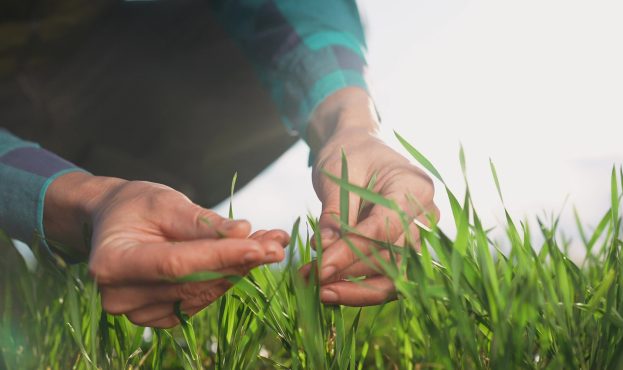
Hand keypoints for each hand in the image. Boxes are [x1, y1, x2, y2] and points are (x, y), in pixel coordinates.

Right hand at [44, 173, 287, 326]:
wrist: (116, 222)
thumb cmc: (137, 205)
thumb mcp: (165, 202)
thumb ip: (201, 222)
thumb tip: (242, 232)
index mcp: (112, 263)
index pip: (177, 265)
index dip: (221, 256)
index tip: (259, 245)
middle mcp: (120, 296)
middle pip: (193, 283)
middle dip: (240, 261)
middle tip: (277, 242)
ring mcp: (138, 313)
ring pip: (202, 294)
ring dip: (241, 269)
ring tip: (270, 244)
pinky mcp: (158, 317)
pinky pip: (200, 300)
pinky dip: (227, 279)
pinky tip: (248, 258)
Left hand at [302, 88, 438, 305]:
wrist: (359, 148)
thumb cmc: (350, 155)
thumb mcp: (337, 176)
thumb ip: (334, 215)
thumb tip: (325, 252)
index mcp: (413, 188)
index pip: (384, 229)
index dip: (352, 252)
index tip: (320, 267)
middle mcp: (424, 215)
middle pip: (392, 257)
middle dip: (349, 273)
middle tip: (310, 279)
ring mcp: (418, 234)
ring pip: (393, 275)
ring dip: (354, 287)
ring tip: (316, 286)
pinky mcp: (404, 249)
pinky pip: (388, 277)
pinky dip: (360, 286)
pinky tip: (332, 289)